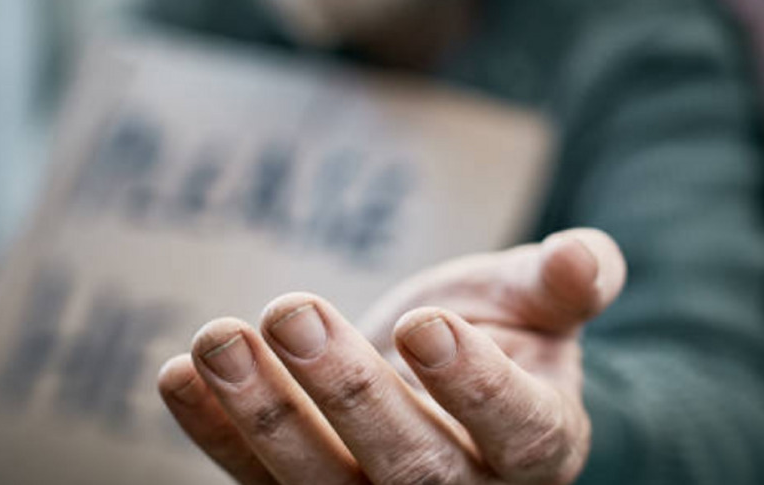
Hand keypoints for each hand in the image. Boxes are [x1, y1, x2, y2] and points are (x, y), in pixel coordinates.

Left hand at [158, 228, 625, 484]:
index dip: (473, 386)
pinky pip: (257, 480)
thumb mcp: (531, 302)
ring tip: (216, 340)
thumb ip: (561, 283)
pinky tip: (177, 375)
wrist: (433, 374)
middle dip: (346, 392)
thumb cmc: (496, 333)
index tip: (423, 323)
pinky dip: (215, 432)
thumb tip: (587, 259)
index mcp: (536, 446)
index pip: (517, 431)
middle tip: (291, 311)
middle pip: (410, 468)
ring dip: (263, 415)